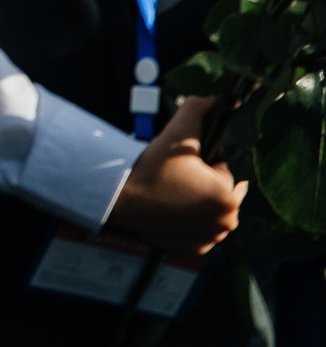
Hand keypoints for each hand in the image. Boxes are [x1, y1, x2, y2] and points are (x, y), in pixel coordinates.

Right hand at [109, 97, 246, 255]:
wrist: (119, 197)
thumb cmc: (150, 167)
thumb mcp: (176, 133)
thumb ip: (198, 110)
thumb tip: (213, 98)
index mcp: (227, 197)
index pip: (224, 171)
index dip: (204, 162)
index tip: (182, 162)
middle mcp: (225, 223)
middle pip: (220, 192)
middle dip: (204, 183)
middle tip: (175, 176)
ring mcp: (210, 239)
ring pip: (211, 212)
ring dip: (199, 202)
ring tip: (172, 190)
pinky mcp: (194, 248)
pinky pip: (200, 230)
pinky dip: (190, 221)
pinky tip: (172, 209)